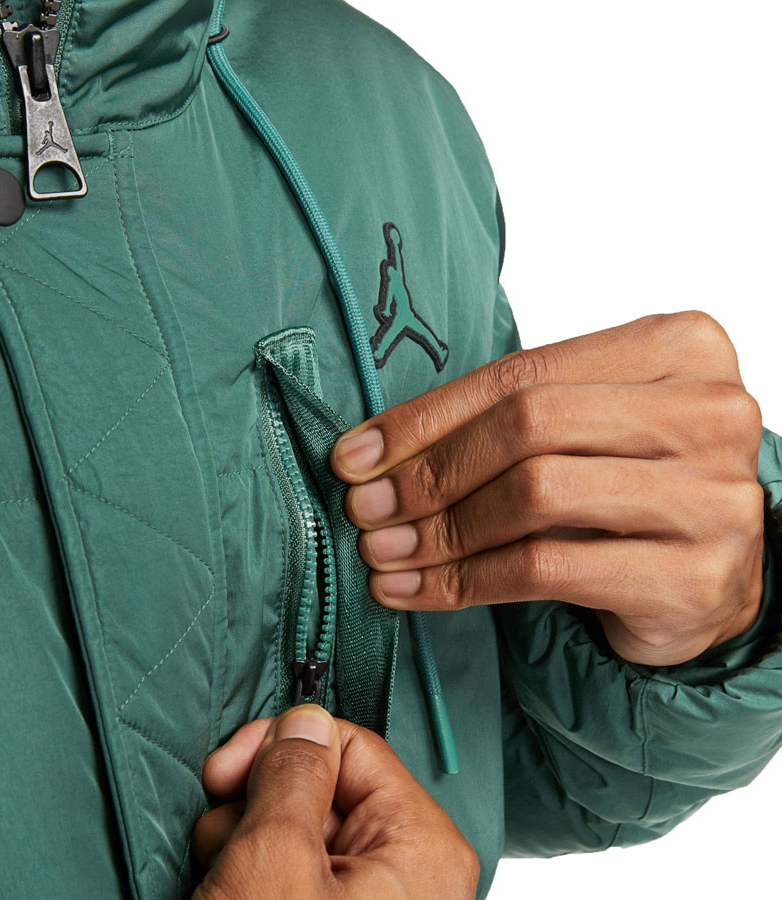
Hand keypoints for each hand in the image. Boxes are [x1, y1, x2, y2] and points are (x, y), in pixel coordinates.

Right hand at [192, 704, 478, 899]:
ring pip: (300, 828)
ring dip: (245, 840)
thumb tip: (306, 716)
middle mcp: (409, 867)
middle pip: (322, 786)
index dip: (280, 745)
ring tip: (221, 878)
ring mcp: (375, 899)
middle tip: (219, 837)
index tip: (222, 769)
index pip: (348, 744)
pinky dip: (254, 873)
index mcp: (420, 843)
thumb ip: (294, 773)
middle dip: (256, 802)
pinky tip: (229, 890)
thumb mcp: (276, 858)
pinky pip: (298, 869)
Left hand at [331, 311, 765, 665]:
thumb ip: (504, 419)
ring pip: (534, 496)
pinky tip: (417, 591)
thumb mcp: (580, 432)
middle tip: (365, 507)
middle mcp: (709, 413)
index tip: (356, 454)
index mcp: (679, 348)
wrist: (707, 577)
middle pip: (527, 425)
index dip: (425, 417)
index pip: (521, 373)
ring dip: (439, 530)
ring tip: (383, 552)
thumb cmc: (629, 489)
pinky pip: (547, 569)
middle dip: (427, 471)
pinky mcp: (695, 577)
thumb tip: (373, 453)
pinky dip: (466, 581)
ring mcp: (713, 497)